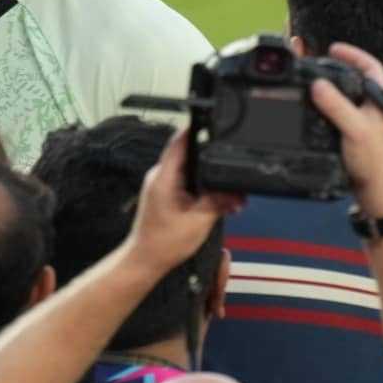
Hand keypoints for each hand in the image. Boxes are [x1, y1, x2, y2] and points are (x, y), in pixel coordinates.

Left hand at [128, 130, 244, 273]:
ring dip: (208, 179)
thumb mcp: (199, 221)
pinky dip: (201, 189)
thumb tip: (236, 193)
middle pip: (189, 156)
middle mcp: (159, 177)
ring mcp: (161, 185)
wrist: (146, 260)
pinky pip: (186, 183)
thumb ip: (219, 202)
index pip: (179, 142)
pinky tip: (213, 199)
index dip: (196, 129)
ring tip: (226, 192)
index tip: (211, 122)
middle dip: (211, 161)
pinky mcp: (164, 195)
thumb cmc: (162, 243)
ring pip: (189, 171)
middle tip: (230, 166)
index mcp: (163, 177)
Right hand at [311, 43, 382, 218]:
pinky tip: (311, 112)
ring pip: (345, 98)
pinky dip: (323, 109)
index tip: (333, 48)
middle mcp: (372, 110)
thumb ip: (337, 106)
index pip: (371, 68)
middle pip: (356, 80)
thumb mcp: (356, 131)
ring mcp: (362, 124)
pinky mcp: (352, 138)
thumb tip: (318, 85)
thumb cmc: (377, 164)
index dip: (353, 54)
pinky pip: (336, 116)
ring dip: (329, 88)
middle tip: (315, 62)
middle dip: (336, 68)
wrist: (379, 195)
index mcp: (378, 102)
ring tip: (310, 82)